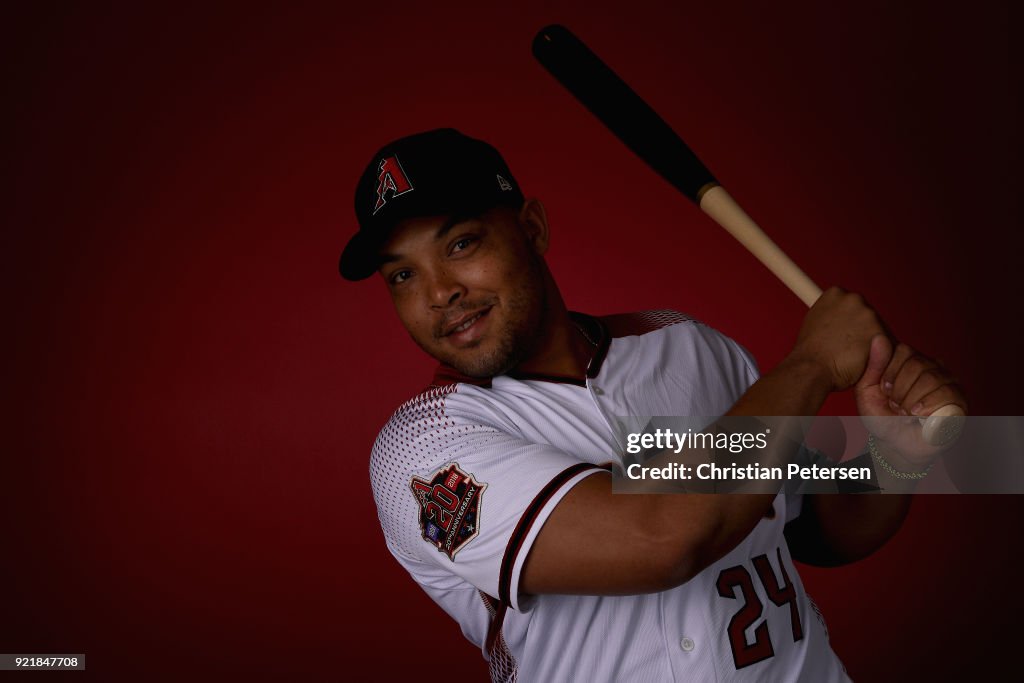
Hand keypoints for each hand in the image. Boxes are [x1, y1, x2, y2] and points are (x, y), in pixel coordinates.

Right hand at [787, 287, 887, 391]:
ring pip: (878, 331)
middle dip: (862, 332)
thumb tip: (841, 318)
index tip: (842, 335)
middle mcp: (853, 298)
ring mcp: (867, 313)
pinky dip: (878, 356)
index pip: (852, 306)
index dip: (849, 323)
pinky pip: (886, 346)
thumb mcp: (815, 322)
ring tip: (850, 357)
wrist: (812, 368)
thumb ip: (831, 315)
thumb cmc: (811, 352)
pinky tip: (860, 362)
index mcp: (835, 293)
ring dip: (871, 344)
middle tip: (846, 349)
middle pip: (868, 315)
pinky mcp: (879, 331)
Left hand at [855, 335, 967, 467]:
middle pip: (916, 363)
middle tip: (895, 405)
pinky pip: (947, 393)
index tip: (884, 391)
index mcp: (909, 361)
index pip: (903, 349)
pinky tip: (918, 414)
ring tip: (905, 412)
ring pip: (931, 378)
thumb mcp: (867, 392)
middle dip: (900, 389)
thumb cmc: (882, 417)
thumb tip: (879, 337)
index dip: (890, 372)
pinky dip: (928, 404)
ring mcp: (948, 381)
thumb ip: (873, 366)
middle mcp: (931, 366)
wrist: (897, 444)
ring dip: (911, 399)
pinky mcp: (960, 399)